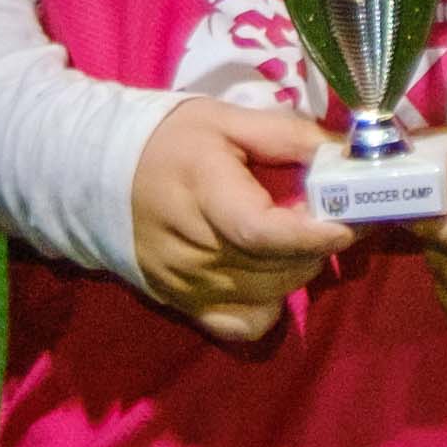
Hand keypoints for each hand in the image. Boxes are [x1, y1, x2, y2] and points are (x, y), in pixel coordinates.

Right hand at [129, 99, 352, 341]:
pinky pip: (244, 326)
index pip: (262, 232)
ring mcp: (186, 285)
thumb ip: (287, 136)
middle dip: (318, 245)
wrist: (95, 175)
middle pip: (276, 267)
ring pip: (269, 295)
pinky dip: (269, 304)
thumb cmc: (168, 141)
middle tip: (335, 215)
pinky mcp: (184, 305)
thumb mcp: (225, 120)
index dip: (312, 233)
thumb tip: (345, 154)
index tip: (350, 222)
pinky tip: (268, 272)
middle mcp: (193, 249)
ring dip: (299, 268)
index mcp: (202, 191)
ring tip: (300, 237)